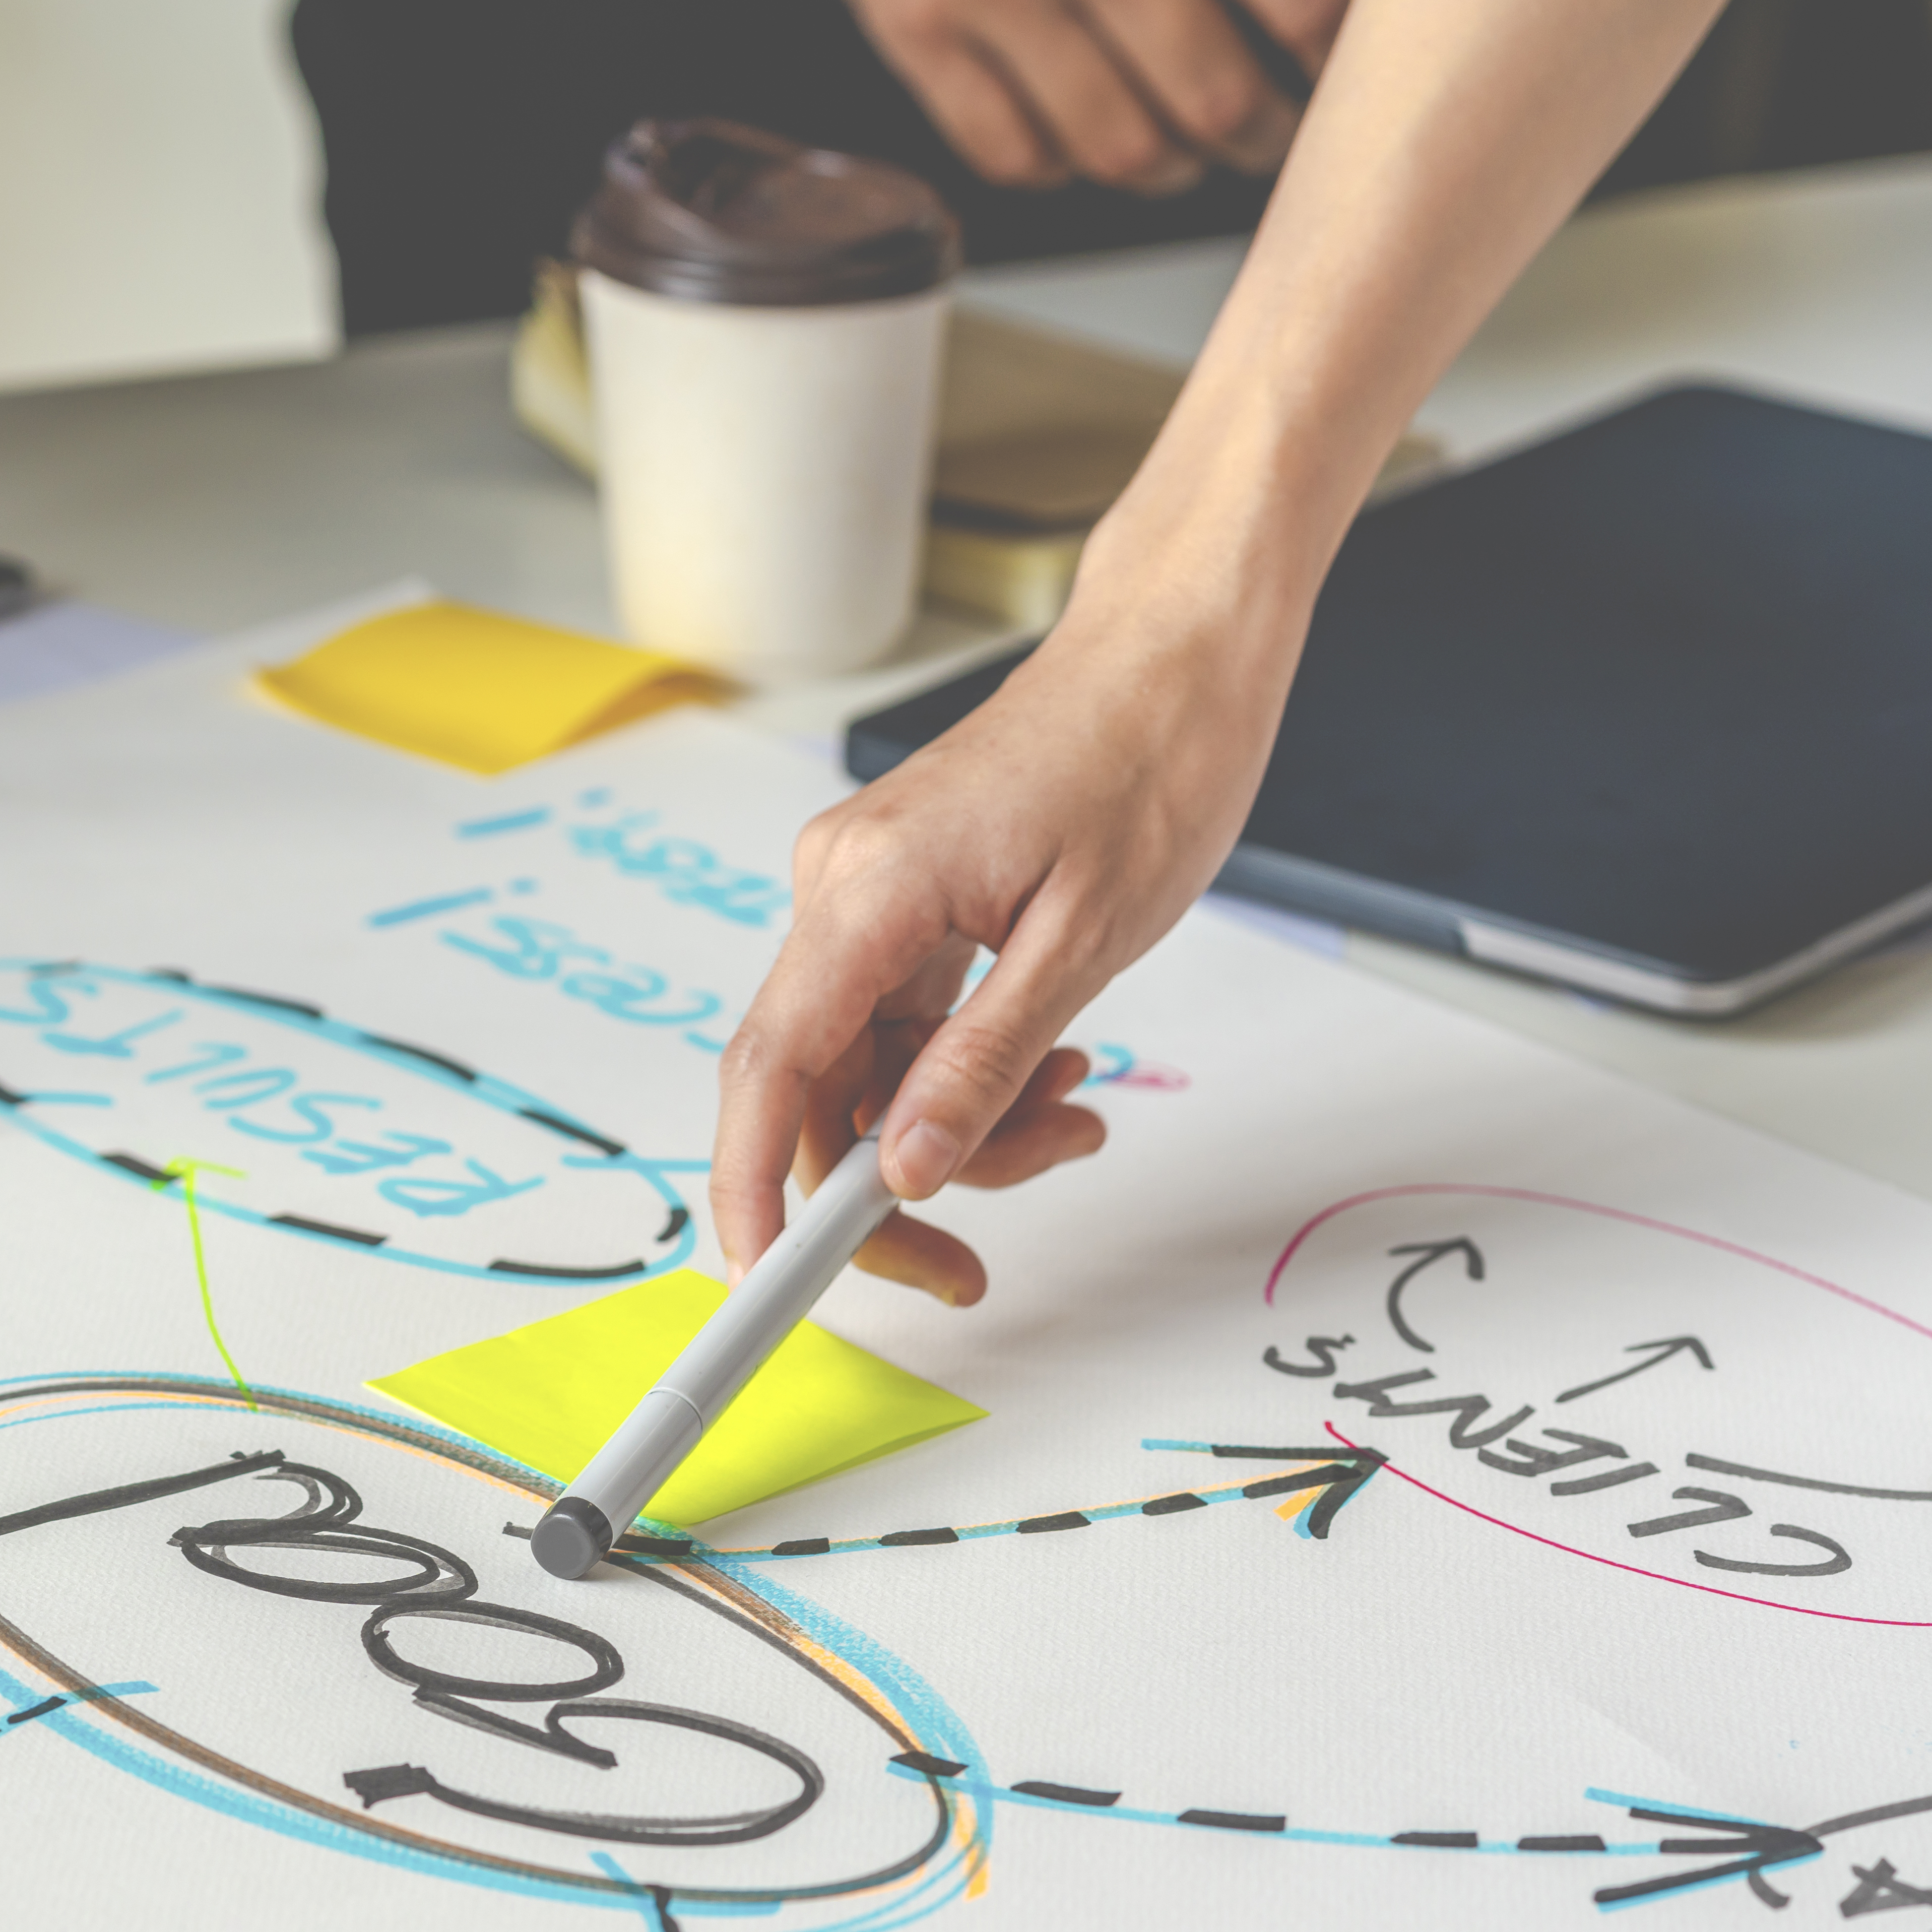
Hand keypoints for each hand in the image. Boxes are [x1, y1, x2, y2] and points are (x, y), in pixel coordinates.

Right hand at [710, 576, 1303, 1302]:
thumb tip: (905, 1167)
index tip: (768, 1280)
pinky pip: (905, 1024)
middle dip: (899, 1181)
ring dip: (961, 1127)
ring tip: (1074, 1116)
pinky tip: (1054, 1068)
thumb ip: (984, 1064)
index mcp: (869, 893)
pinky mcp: (903, 901)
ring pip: (873, 1069)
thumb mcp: (1083, 942)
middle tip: (982, 1248)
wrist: (1178, 651)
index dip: (752, 1189)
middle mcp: (843, 891)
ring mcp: (867, 895)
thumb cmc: (1149, 758)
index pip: (769, 1069)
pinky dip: (971, 1071)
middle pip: (819, 1090)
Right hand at [805, 0, 1356, 194]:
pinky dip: (1059, 160)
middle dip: (1265, 131)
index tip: (1336, 60)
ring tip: (1189, 148)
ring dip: (1172, 165)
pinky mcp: (911, 31)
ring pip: (1119, 145)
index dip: (1333, 49)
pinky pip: (1011, 152)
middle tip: (1276, 127)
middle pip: (1215, 96)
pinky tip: (1078, 135)